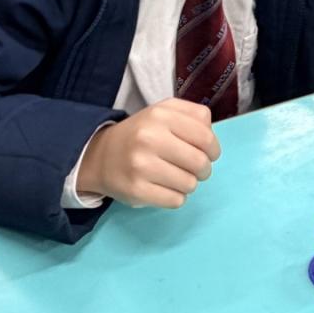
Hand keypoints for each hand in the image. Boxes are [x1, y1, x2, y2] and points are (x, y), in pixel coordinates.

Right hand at [75, 99, 220, 208]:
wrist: (100, 155)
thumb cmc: (141, 133)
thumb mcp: (164, 112)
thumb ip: (194, 116)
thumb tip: (212, 139)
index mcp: (160, 115)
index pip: (205, 137)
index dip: (213, 149)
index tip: (209, 153)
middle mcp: (150, 138)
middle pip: (200, 163)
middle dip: (204, 169)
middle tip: (196, 169)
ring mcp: (141, 165)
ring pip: (190, 184)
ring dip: (188, 183)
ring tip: (175, 176)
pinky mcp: (137, 190)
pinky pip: (176, 200)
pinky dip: (176, 197)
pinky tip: (164, 187)